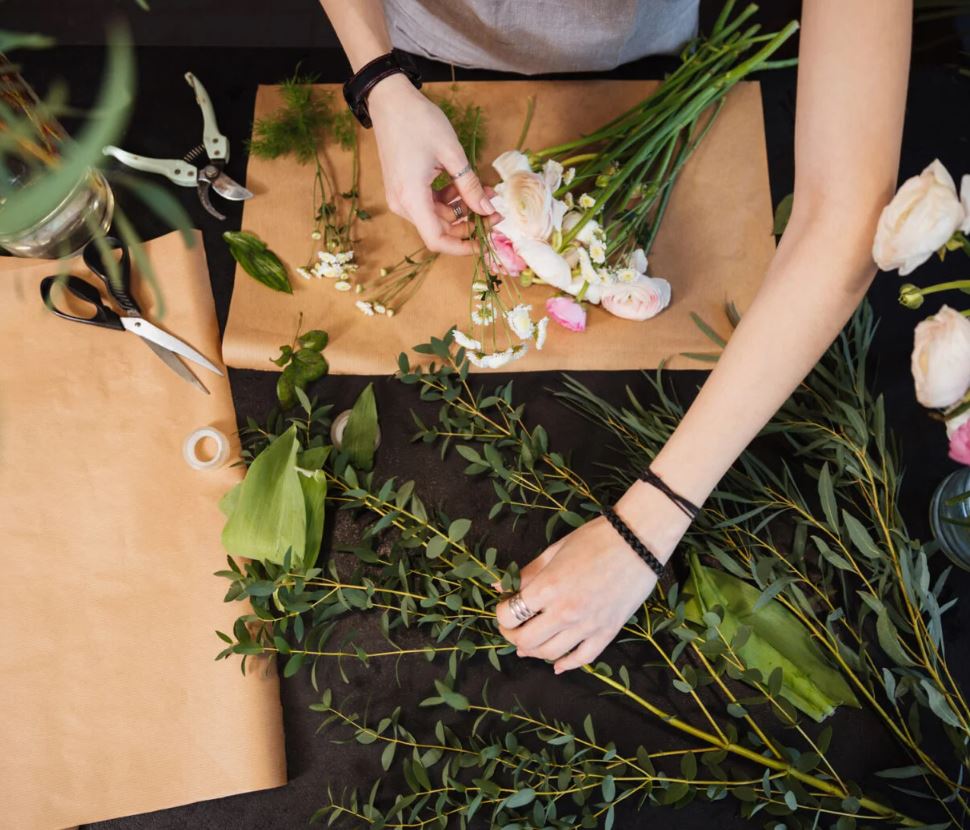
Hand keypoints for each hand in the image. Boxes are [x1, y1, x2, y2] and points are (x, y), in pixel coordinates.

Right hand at [369, 74, 493, 254]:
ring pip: (436, 216)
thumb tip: (487, 210)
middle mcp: (402, 203)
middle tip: (495, 210)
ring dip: (461, 209)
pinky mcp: (402, 188)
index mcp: (411, 197)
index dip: (461, 248)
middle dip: (468, 223)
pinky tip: (465, 185)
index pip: (436, 239)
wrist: (389, 99)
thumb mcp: (452, 153)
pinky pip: (428, 204)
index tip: (483, 243)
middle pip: (439, 228)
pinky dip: (448, 199)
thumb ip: (470, 186)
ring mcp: (400, 196)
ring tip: (484, 191)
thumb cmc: (418, 121)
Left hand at [495, 481, 692, 672]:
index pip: (509, 614)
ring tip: (529, 644)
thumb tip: (501, 587)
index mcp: (549, 587)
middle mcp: (565, 611)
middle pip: (526, 640)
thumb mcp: (555, 550)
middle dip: (512, 636)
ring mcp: (588, 625)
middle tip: (511, 629)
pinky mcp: (608, 632)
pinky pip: (582, 658)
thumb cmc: (596, 538)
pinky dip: (566, 664)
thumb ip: (528, 572)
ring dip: (534, 651)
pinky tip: (558, 664)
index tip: (504, 608)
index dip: (500, 614)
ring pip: (551, 653)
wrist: (639, 540)